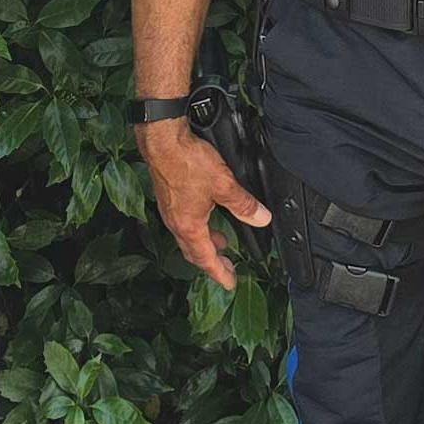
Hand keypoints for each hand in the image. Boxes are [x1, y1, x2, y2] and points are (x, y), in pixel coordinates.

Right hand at [136, 117, 271, 289]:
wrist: (162, 141)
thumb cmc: (187, 162)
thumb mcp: (224, 185)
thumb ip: (244, 205)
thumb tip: (261, 218)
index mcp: (189, 226)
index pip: (206, 259)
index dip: (220, 273)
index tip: (230, 283)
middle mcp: (176, 223)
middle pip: (194, 252)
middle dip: (212, 261)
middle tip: (228, 267)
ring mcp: (170, 210)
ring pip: (188, 236)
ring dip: (205, 243)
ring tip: (222, 241)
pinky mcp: (168, 198)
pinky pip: (184, 222)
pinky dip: (198, 227)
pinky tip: (207, 216)